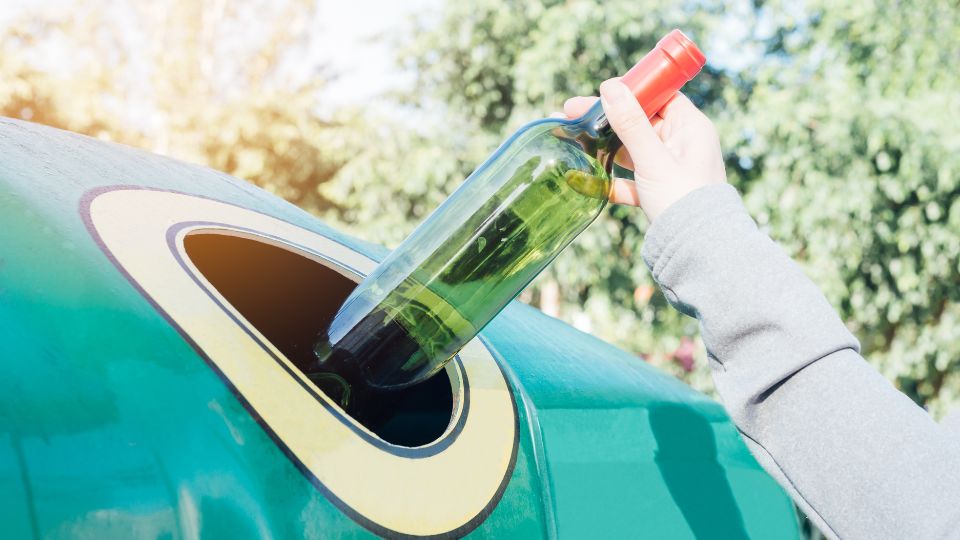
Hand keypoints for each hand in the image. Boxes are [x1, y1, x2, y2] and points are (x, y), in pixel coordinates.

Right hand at [563, 78, 726, 220]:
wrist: (697, 250)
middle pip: (640, 121)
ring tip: (573, 141)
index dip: (630, 90)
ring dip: (605, 147)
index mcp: (690, 127)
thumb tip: (611, 87)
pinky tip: (587, 181)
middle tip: (571, 112)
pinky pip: (632, 178)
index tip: (601, 91)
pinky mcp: (660, 191)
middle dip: (606, 119)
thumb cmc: (682, 199)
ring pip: (632, 150)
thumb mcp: (652, 158)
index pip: (659, 95)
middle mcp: (683, 144)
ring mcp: (671, 168)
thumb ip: (630, 124)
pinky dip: (613, 179)